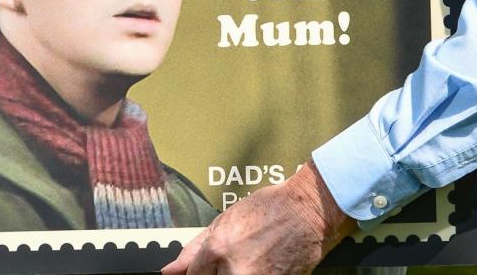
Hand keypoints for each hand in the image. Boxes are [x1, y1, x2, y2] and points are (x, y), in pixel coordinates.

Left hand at [161, 162, 356, 274]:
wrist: (306, 210)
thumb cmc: (268, 208)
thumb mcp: (226, 219)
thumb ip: (195, 248)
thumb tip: (170, 271)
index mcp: (218, 248)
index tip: (202, 273)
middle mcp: (234, 269)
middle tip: (230, 263)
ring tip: (249, 260)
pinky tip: (261, 264)